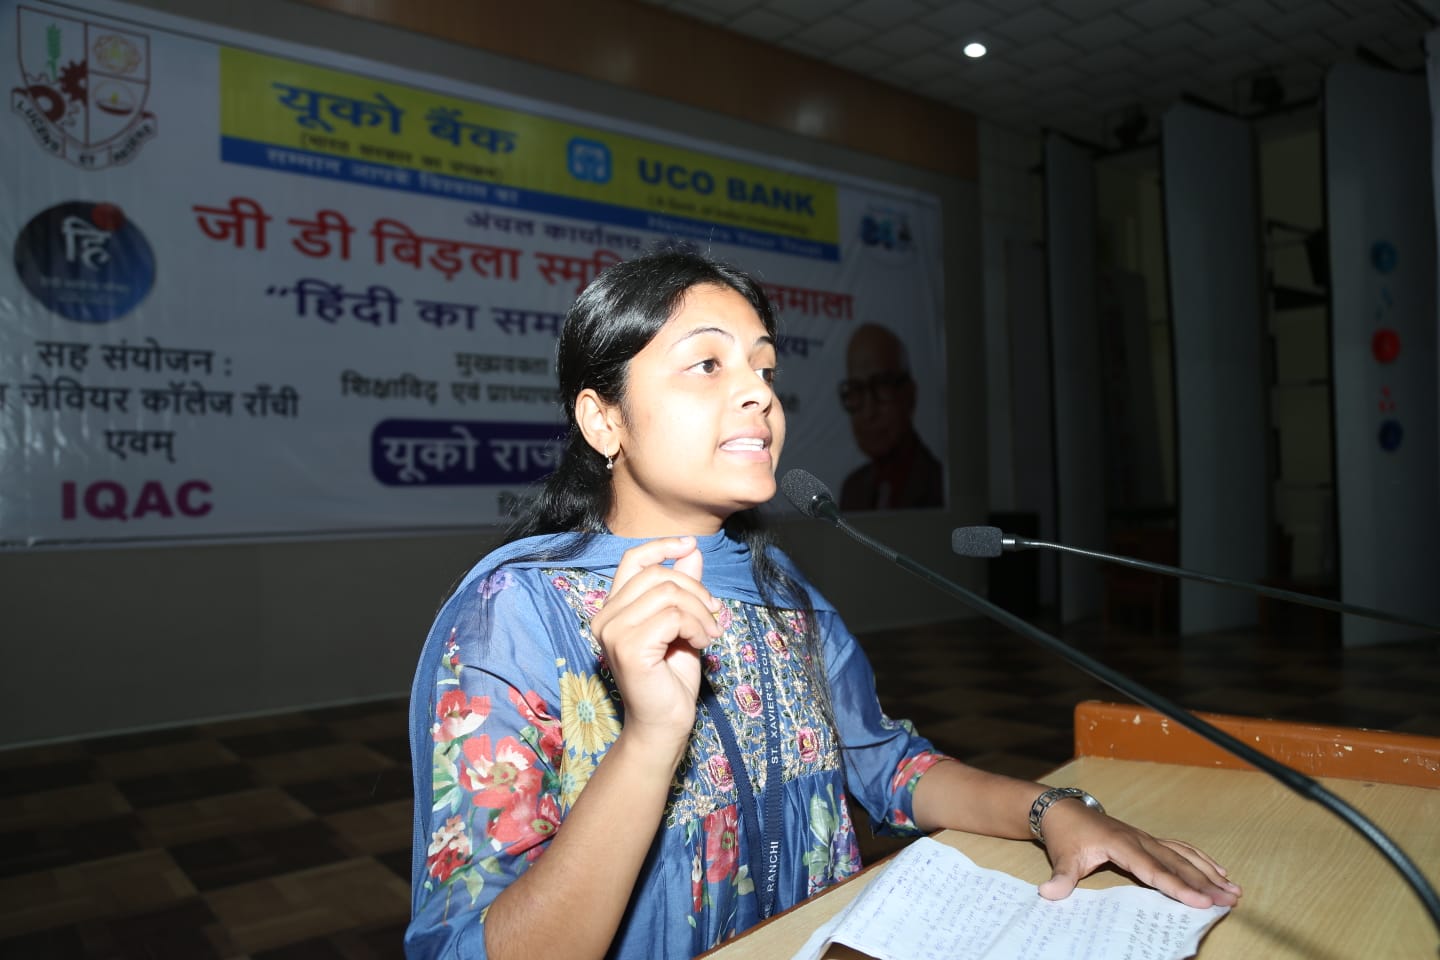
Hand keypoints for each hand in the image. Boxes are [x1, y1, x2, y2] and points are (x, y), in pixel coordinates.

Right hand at [588, 536, 722, 759]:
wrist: (665, 723)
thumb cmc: (671, 678)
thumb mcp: (682, 624)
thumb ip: (683, 589)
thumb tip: (691, 550)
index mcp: (614, 609)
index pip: (632, 560)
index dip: (662, 546)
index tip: (690, 545)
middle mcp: (606, 618)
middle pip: (658, 575)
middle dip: (696, 591)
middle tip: (714, 616)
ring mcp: (614, 633)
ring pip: (668, 593)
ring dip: (700, 612)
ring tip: (709, 634)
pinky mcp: (629, 648)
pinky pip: (673, 616)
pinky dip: (697, 626)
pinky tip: (701, 644)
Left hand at [1036, 801, 1241, 908]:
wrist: (1062, 810)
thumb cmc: (1065, 834)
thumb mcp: (1061, 857)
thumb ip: (1060, 877)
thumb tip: (1050, 894)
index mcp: (1121, 843)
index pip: (1153, 870)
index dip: (1178, 887)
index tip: (1201, 902)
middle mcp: (1139, 839)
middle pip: (1177, 864)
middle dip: (1204, 884)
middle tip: (1229, 901)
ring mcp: (1146, 838)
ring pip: (1183, 856)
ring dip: (1209, 873)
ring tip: (1234, 890)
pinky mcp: (1147, 840)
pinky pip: (1179, 849)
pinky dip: (1200, 860)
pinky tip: (1218, 871)